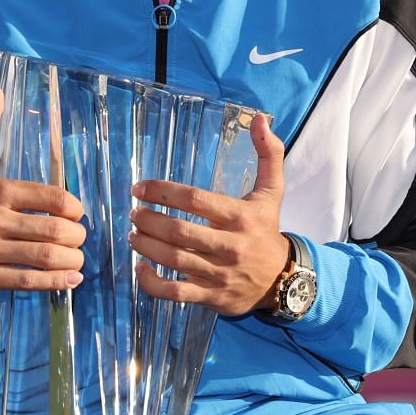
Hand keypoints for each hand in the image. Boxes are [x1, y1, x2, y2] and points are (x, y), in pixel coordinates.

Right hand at [0, 86, 86, 296]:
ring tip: (78, 262)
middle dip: (77, 237)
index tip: (77, 214)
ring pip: (43, 257)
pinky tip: (68, 281)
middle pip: (54, 230)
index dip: (75, 208)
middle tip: (79, 240)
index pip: (53, 198)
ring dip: (70, 261)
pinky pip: (25, 281)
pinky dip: (53, 283)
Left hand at [129, 112, 288, 315]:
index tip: (140, 188)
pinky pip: (175, 293)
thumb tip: (260, 118)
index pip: (194, 200)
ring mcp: (219, 273)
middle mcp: (229, 245)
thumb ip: (268, 153)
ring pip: (174, 260)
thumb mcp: (272, 191)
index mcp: (240, 216)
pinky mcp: (211, 296)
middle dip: (149, 220)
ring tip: (133, 234)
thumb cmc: (267, 229)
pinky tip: (140, 268)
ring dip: (146, 246)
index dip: (162, 192)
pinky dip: (152, 283)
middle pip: (179, 232)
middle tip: (134, 212)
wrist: (282, 278)